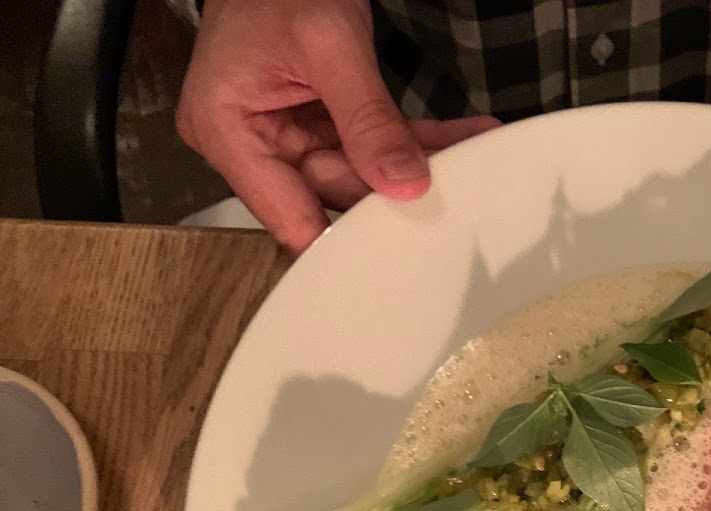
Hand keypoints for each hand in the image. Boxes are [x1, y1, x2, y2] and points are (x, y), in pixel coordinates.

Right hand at [175, 0, 498, 252]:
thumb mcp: (329, 45)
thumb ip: (367, 119)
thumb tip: (406, 186)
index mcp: (228, 133)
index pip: (289, 216)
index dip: (344, 241)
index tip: (401, 254)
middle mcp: (250, 144)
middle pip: (329, 193)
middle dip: (393, 190)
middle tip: (455, 193)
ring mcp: (283, 135)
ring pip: (358, 171)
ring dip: (414, 161)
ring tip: (471, 159)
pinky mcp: (313, 123)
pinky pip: (366, 142)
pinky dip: (410, 139)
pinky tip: (462, 138)